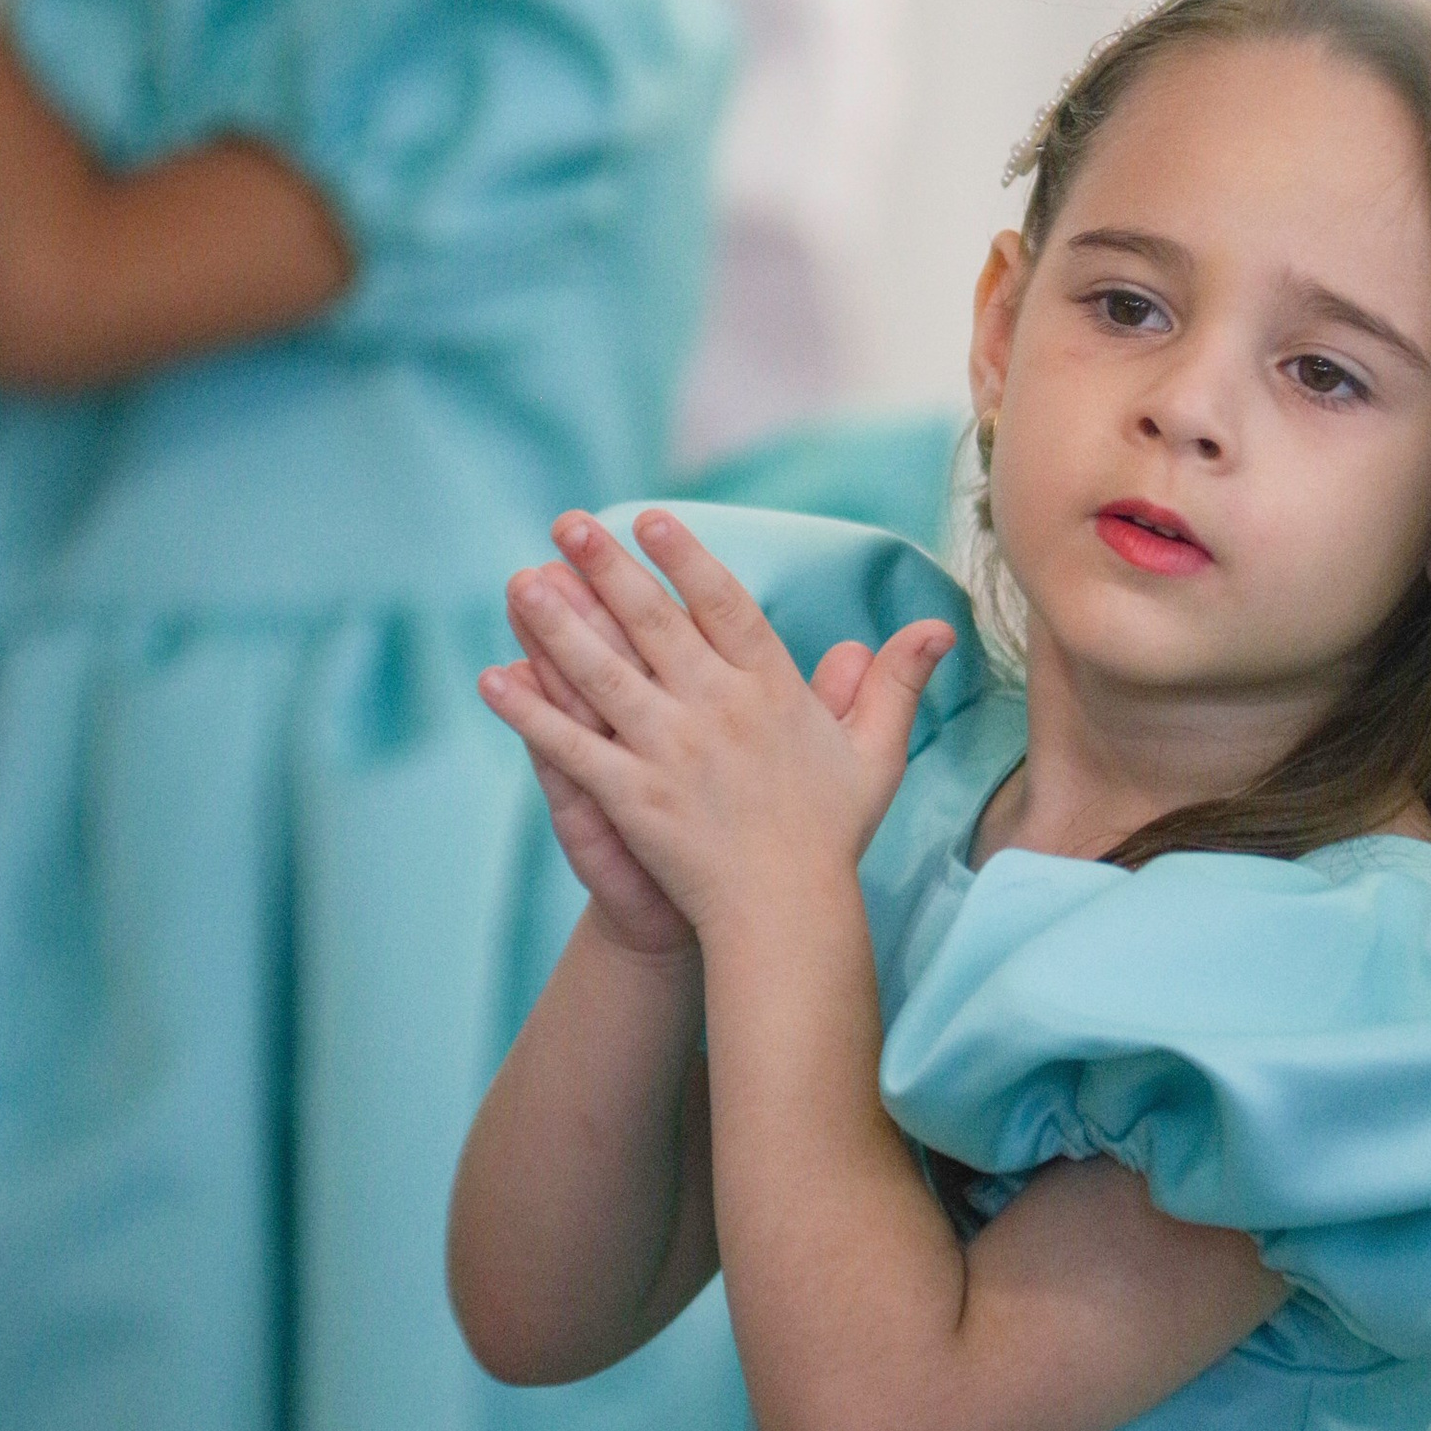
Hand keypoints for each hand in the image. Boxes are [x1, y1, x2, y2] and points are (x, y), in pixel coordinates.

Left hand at [480, 509, 955, 955]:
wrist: (787, 912)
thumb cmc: (830, 833)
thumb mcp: (874, 753)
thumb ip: (895, 683)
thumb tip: (937, 626)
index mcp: (770, 690)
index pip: (724, 605)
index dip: (686, 558)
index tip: (650, 518)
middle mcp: (717, 709)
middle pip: (653, 622)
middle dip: (605, 567)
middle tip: (567, 524)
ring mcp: (670, 751)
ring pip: (602, 672)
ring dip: (556, 625)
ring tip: (520, 583)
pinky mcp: (632, 795)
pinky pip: (571, 744)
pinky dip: (529, 712)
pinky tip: (494, 679)